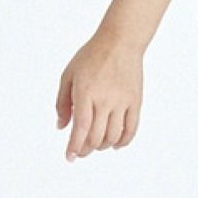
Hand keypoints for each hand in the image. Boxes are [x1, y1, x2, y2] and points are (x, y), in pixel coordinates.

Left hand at [56, 32, 143, 161]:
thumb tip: (61, 127)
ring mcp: (123, 100)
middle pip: (96, 137)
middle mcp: (105, 99)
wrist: (121, 40)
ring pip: (113, 136)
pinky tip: (115, 144)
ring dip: (102, 146)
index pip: (80, 128)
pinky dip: (123, 141)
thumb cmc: (93, 55)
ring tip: (96, 144)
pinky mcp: (135, 100)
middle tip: (80, 151)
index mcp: (86, 93)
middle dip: (85, 149)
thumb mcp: (69, 74)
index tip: (69, 157)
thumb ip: (62, 102)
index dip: (74, 147)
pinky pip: (131, 128)